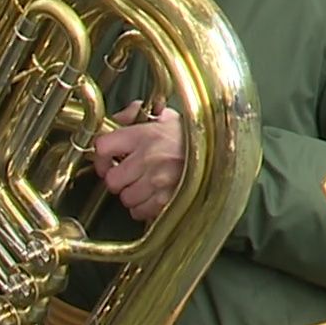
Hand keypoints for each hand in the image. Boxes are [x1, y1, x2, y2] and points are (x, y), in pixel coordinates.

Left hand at [92, 101, 184, 221]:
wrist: (224, 151)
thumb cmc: (195, 135)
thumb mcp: (166, 116)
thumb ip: (137, 113)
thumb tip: (117, 118)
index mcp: (145, 134)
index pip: (103, 147)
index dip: (100, 155)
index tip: (106, 158)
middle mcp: (148, 158)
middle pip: (111, 179)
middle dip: (116, 178)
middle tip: (125, 175)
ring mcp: (158, 181)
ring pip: (125, 198)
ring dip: (131, 194)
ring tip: (142, 186)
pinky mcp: (168, 200)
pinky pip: (141, 211)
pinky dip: (144, 208)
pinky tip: (152, 197)